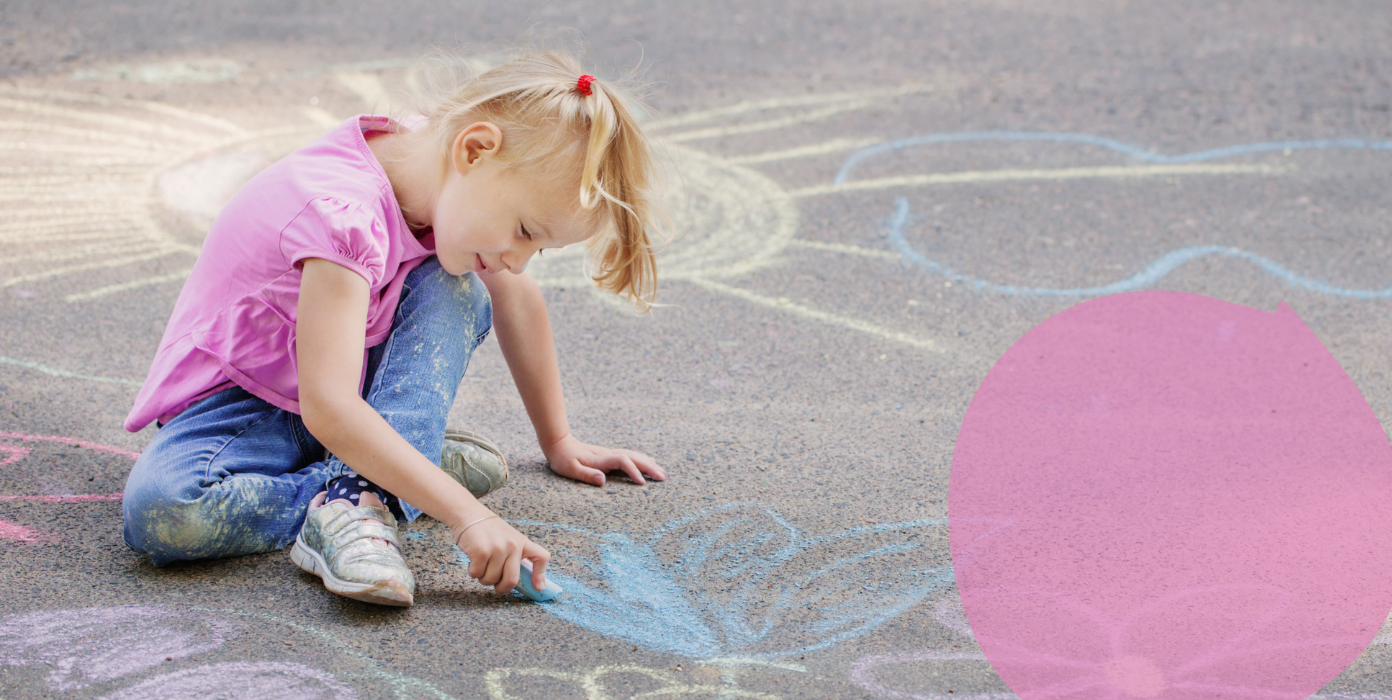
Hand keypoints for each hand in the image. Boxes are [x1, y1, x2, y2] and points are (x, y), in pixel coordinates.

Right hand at [453, 514, 550, 593]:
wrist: (468, 513)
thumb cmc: (487, 529)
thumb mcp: (508, 538)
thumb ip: (515, 555)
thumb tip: (520, 579)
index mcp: (522, 542)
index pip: (541, 557)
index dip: (540, 574)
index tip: (538, 587)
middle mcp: (513, 545)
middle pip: (511, 580)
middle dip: (501, 588)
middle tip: (495, 584)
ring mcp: (498, 549)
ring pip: (491, 579)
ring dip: (483, 578)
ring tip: (481, 564)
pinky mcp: (481, 552)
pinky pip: (477, 574)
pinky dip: (472, 572)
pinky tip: (472, 560)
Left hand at [544, 433, 665, 486]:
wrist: (558, 443)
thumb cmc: (563, 459)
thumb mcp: (570, 469)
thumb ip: (587, 474)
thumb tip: (603, 480)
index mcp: (601, 459)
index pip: (623, 462)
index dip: (634, 471)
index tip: (642, 483)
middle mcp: (608, 454)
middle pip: (633, 457)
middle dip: (649, 467)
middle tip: (663, 477)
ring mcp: (609, 453)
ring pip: (633, 455)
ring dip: (648, 462)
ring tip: (661, 471)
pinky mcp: (609, 454)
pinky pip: (629, 455)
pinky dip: (641, 458)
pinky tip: (648, 461)